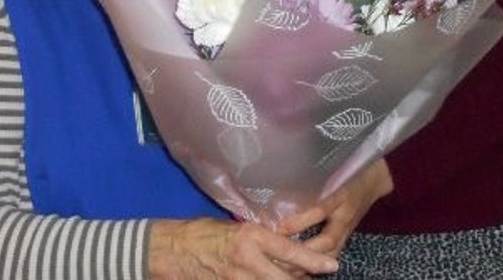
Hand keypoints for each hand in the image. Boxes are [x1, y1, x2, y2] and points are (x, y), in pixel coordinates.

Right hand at [148, 217, 338, 278]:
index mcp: (250, 237)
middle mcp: (247, 261)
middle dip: (303, 278)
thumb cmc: (200, 233)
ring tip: (297, 279)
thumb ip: (257, 239)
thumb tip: (281, 244)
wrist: (170, 251)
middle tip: (317, 274)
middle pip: (286, 279)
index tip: (332, 265)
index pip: (289, 251)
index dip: (313, 260)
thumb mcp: (233, 228)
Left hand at [278, 160, 392, 257]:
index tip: (278, 228)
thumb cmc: (345, 168)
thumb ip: (306, 176)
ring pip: (331, 251)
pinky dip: (317, 263)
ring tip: (286, 267)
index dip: (299, 222)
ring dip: (310, 261)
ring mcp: (347, 228)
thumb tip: (276, 183)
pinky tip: (300, 269)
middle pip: (327, 240)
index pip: (320, 210)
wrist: (372, 178)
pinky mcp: (347, 235)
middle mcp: (345, 215)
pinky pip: (333, 253)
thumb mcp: (328, 168)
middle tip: (278, 255)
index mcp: (340, 194)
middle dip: (303, 251)